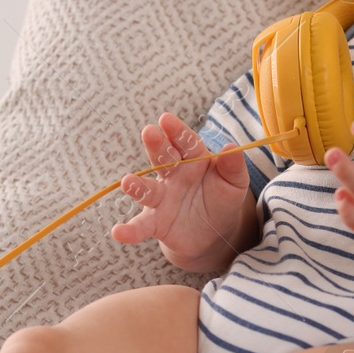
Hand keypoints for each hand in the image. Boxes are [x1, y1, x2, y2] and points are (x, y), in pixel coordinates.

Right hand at [110, 112, 248, 263]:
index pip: (185, 143)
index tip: (166, 119)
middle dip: (156, 146)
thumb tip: (230, 147)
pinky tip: (119, 232)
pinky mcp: (155, 222)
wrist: (214, 233)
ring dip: (136, 186)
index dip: (177, 132)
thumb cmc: (222, 200)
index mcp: (193, 160)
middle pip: (162, 159)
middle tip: (148, 132)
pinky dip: (130, 230)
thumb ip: (233, 166)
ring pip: (147, 190)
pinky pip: (141, 226)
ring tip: (128, 182)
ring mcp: (161, 198)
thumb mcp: (234, 184)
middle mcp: (173, 176)